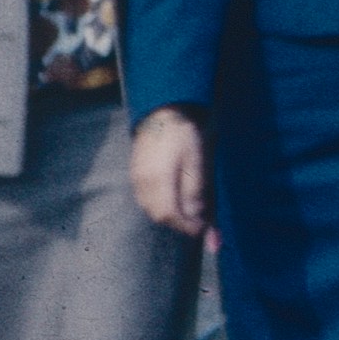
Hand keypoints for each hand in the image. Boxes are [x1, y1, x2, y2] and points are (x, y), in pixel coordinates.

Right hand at [127, 107, 211, 239]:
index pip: (169, 214)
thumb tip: (198, 218)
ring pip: (151, 208)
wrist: (164, 109)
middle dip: (180, 222)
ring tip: (189, 210)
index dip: (186, 226)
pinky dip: (161, 204)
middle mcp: (143, 182)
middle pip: (159, 215)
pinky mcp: (135, 174)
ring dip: (170, 214)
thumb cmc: (185, 133)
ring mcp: (136, 178)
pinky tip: (174, 197)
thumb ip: (196, 191)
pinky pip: (146, 198)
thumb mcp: (198, 160)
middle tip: (200, 221)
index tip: (203, 229)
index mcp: (159, 179)